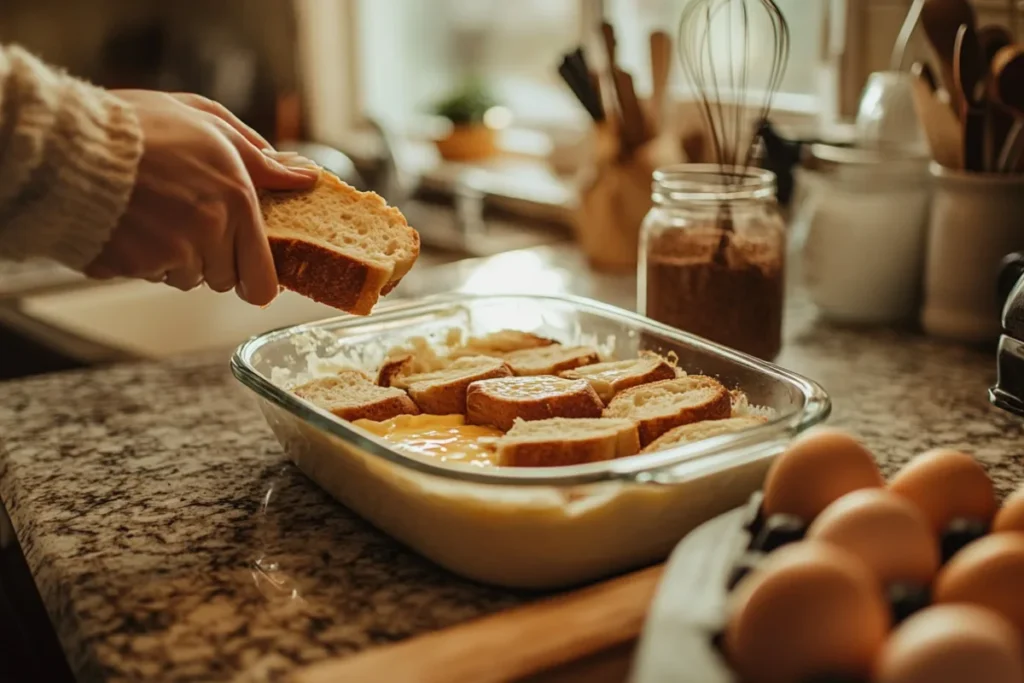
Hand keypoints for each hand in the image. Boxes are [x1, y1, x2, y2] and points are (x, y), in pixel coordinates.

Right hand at [84, 91, 319, 305]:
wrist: (70, 141)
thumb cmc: (140, 127)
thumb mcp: (210, 124)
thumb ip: (262, 158)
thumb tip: (305, 177)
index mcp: (237, 202)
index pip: (262, 282)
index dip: (254, 281)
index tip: (246, 271)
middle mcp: (210, 234)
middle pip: (223, 281)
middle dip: (212, 260)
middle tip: (187, 221)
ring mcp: (170, 253)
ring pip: (185, 279)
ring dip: (174, 258)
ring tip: (153, 214)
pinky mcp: (133, 265)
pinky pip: (147, 275)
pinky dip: (139, 257)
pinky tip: (128, 222)